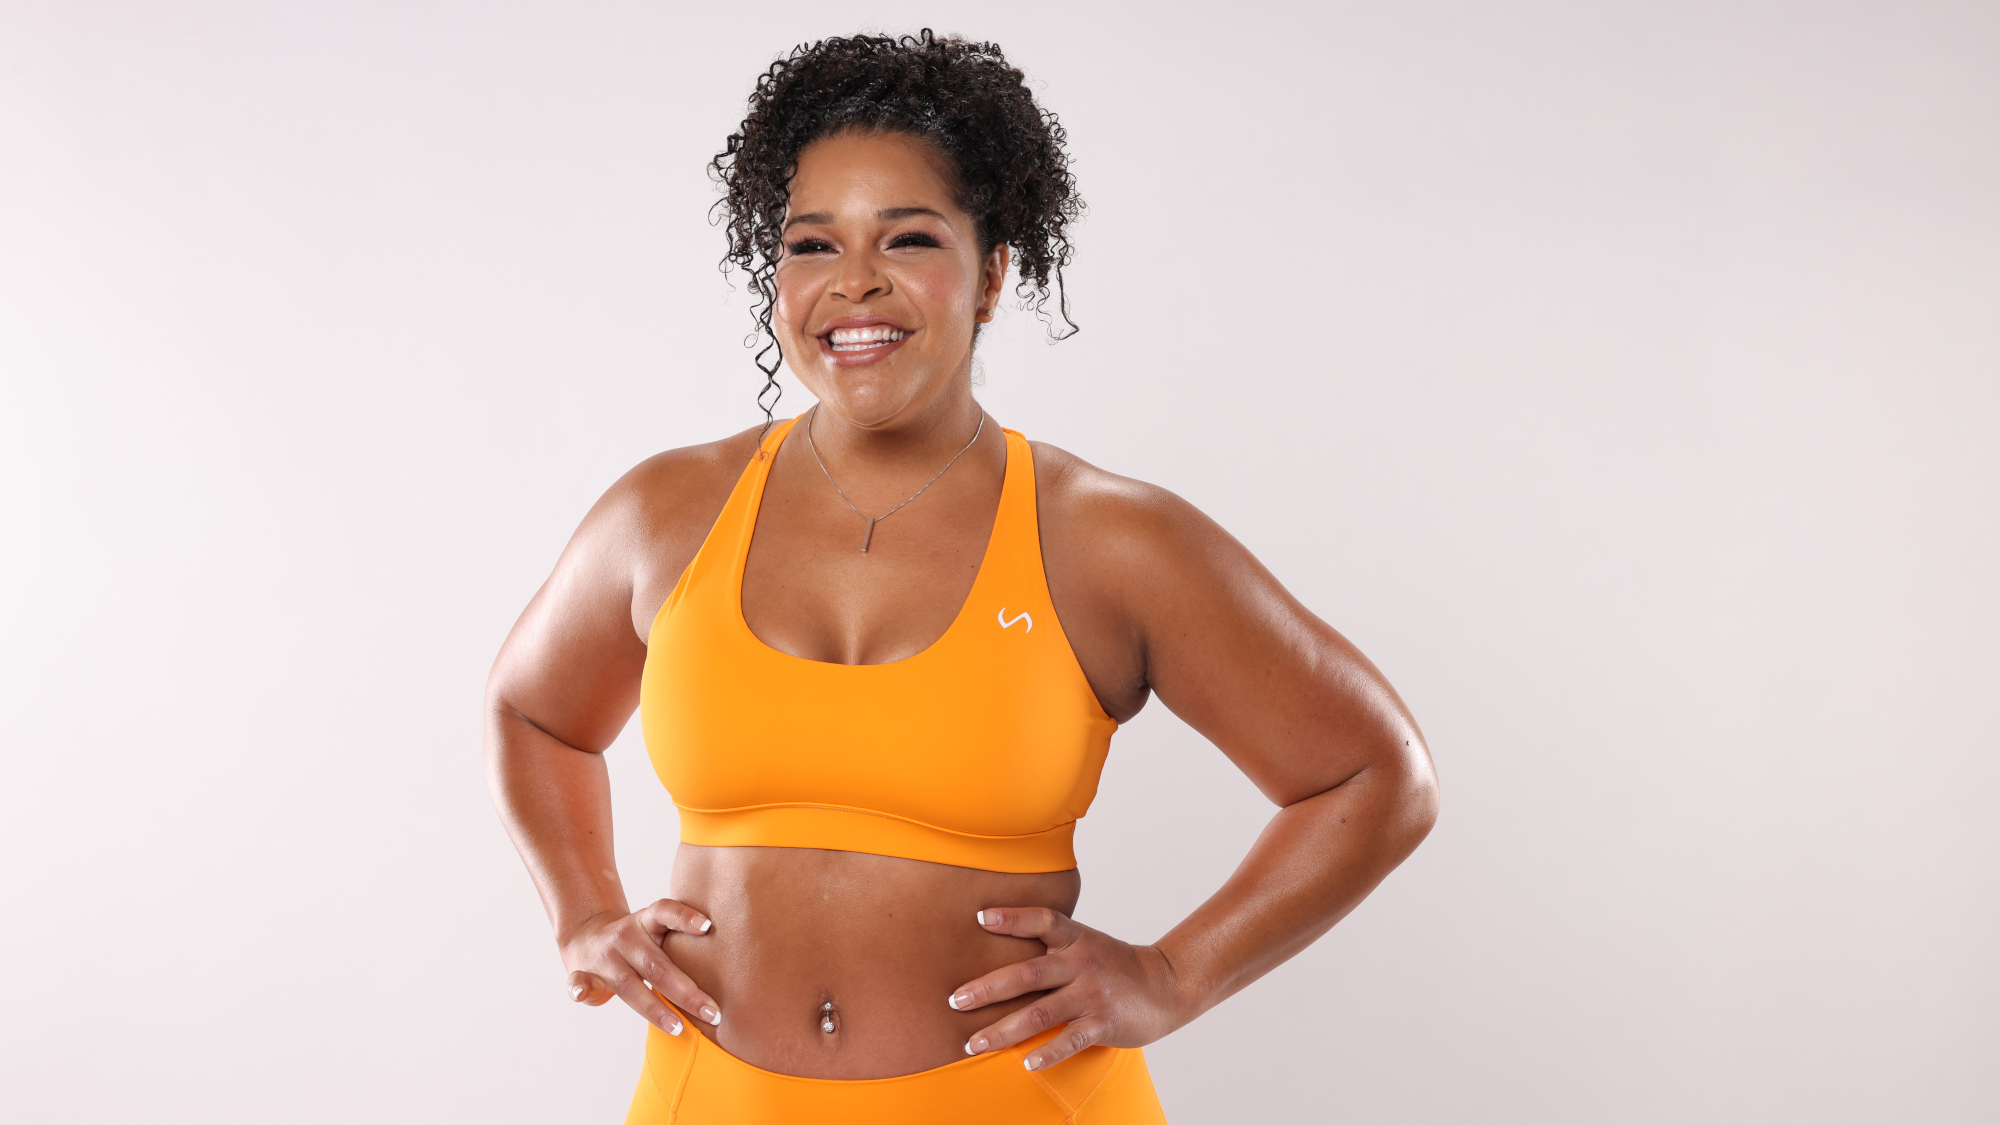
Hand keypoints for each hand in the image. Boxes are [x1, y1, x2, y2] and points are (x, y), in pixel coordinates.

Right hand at [560, 899, 720, 1035]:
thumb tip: (732, 966)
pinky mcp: (585, 973)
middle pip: (659, 964)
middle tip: (714, 1013)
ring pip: (630, 984)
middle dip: (688, 992)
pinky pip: (580, 982)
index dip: (685, 917)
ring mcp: (606, 957)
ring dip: (655, 1008)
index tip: (707, 927)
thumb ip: (680, 944)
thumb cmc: (637, 941)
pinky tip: (582, 994)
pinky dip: (579, 989)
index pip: (665, 912)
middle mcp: (626, 937)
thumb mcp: (655, 932)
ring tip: (678, 1027)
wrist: (585, 935)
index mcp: (646, 922)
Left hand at [947, 907, 1186, 1070]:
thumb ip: (1050, 943)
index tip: (980, 918)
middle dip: (988, 988)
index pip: (1042, 920)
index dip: (1012, 918)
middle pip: (1028, 973)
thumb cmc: (1113, 965)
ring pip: (1040, 1013)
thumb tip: (997, 940)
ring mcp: (1092, 994)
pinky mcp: (1104, 1023)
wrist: (1165, 985)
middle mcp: (1081, 963)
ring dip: (1003, 1030)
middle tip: (955, 1000)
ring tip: (973, 1043)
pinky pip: (1070, 1041)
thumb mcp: (1085, 942)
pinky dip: (1047, 1053)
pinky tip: (1026, 1064)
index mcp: (1075, 938)